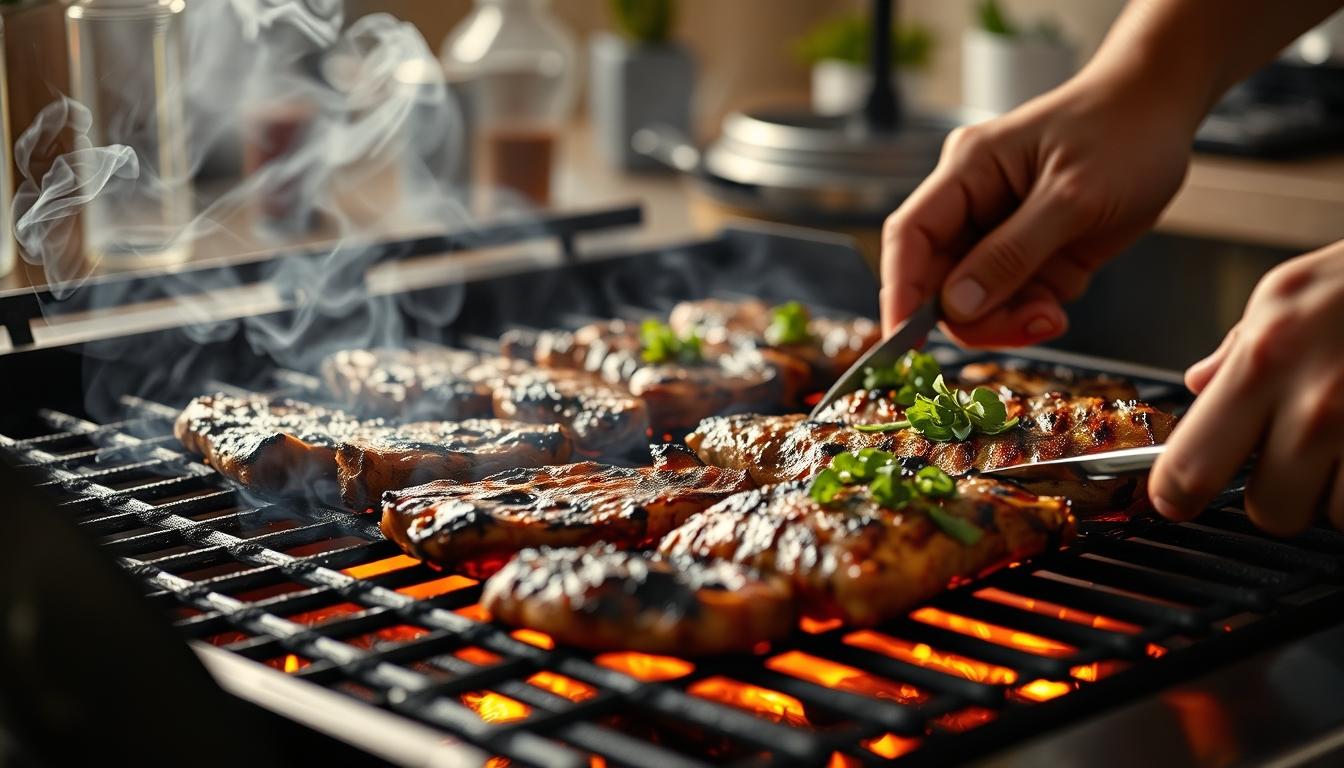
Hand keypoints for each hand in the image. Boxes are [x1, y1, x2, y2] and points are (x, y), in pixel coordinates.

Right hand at [880, 66, 1194, 345]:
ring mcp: (1001, 232)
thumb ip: (1012, 253)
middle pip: (940, 280)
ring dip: (1008, 320)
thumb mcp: (1073, 197)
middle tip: (1025, 326)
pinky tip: (1059, 305)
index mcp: (968, 172)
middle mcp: (973, 204)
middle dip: (973, 316)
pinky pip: (1013, 300)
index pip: (910, 236)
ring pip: (976, 300)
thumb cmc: (1123, 133)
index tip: (903, 343)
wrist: (1163, 111)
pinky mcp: (1031, 253)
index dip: (899, 291)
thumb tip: (955, 306)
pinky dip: (1031, 314)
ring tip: (1051, 315)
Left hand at [1150, 243, 1343, 534]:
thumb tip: (1198, 385)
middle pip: (1269, 511)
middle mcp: (1318, 404)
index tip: (1179, 497)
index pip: (1190, 466)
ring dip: (1340, 494)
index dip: (1177, 492)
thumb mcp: (1290, 292)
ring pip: (1336, 518)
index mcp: (1265, 361)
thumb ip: (1238, 348)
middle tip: (1296, 458)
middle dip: (1278, 494)